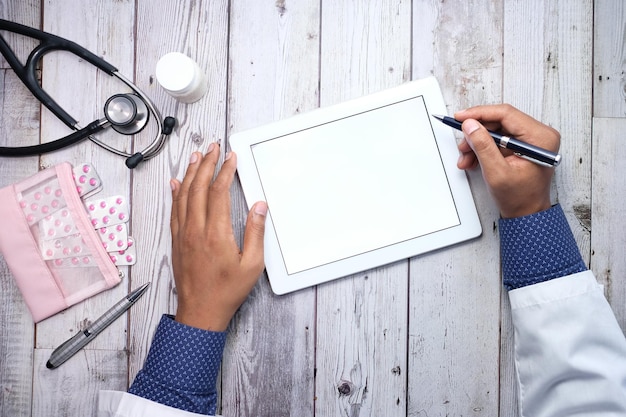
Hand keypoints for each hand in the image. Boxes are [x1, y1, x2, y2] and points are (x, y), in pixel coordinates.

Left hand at [170, 143, 266, 330]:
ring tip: (196, 157)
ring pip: (183, 196)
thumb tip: (260, 207)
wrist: (200, 312)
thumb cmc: (226, 291)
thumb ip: (256, 232)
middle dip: (207, 164)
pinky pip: (174, 211)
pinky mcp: (177, 241)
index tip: (231, 158)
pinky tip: (176, 184)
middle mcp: (196, 230)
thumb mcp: (252, 264)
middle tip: (213, 148)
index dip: (225, 171)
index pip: (218, 192)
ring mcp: (183, 235)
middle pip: (198, 188)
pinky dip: (175, 194)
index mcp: (216, 234)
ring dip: (190, 173)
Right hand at [455, 104, 559, 217]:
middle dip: (477, 133)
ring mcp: (531, 139)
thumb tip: (471, 125)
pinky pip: (499, 139)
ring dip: (477, 143)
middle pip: (500, 121)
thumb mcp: (496, 172)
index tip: (461, 118)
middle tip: (462, 145)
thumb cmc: (519, 198)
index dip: (480, 114)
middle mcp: (539, 135)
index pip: (506, 114)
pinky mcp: (523, 145)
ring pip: (496, 131)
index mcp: (540, 138)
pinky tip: (474, 159)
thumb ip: (483, 146)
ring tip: (466, 158)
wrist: (526, 213)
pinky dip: (484, 148)